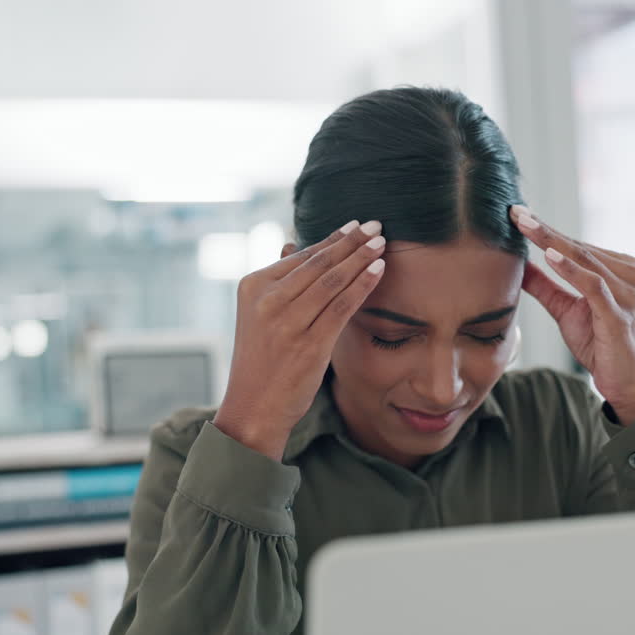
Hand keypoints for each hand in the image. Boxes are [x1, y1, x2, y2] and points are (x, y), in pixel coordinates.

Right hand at [214, 220, 386, 459]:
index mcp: (253, 286)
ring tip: (381, 244)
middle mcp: (268, 300)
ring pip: (333, 281)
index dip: (333, 240)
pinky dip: (362, 285)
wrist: (253, 408)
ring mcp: (287, 322)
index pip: (301, 256)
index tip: (356, 226)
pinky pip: (342, 306)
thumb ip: (278, 280)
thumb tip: (292, 244)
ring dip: (361, 259)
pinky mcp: (309, 344)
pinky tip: (378, 271)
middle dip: (352, 243)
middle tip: (376, 226)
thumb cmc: (261, 361)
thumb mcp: (259, 315)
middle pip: (319, 264)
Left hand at [510, 205, 634, 425]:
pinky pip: (594, 286)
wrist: (629, 386)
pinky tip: (549, 257)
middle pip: (580, 248)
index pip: (578, 246)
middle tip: (516, 212)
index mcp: (622, 271)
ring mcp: (630, 294)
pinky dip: (571, 270)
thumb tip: (519, 265)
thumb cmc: (603, 347)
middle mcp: (631, 276)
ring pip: (586, 261)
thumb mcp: (568, 312)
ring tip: (526, 226)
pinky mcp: (621, 315)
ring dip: (553, 242)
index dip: (547, 230)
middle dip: (545, 229)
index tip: (517, 214)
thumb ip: (547, 287)